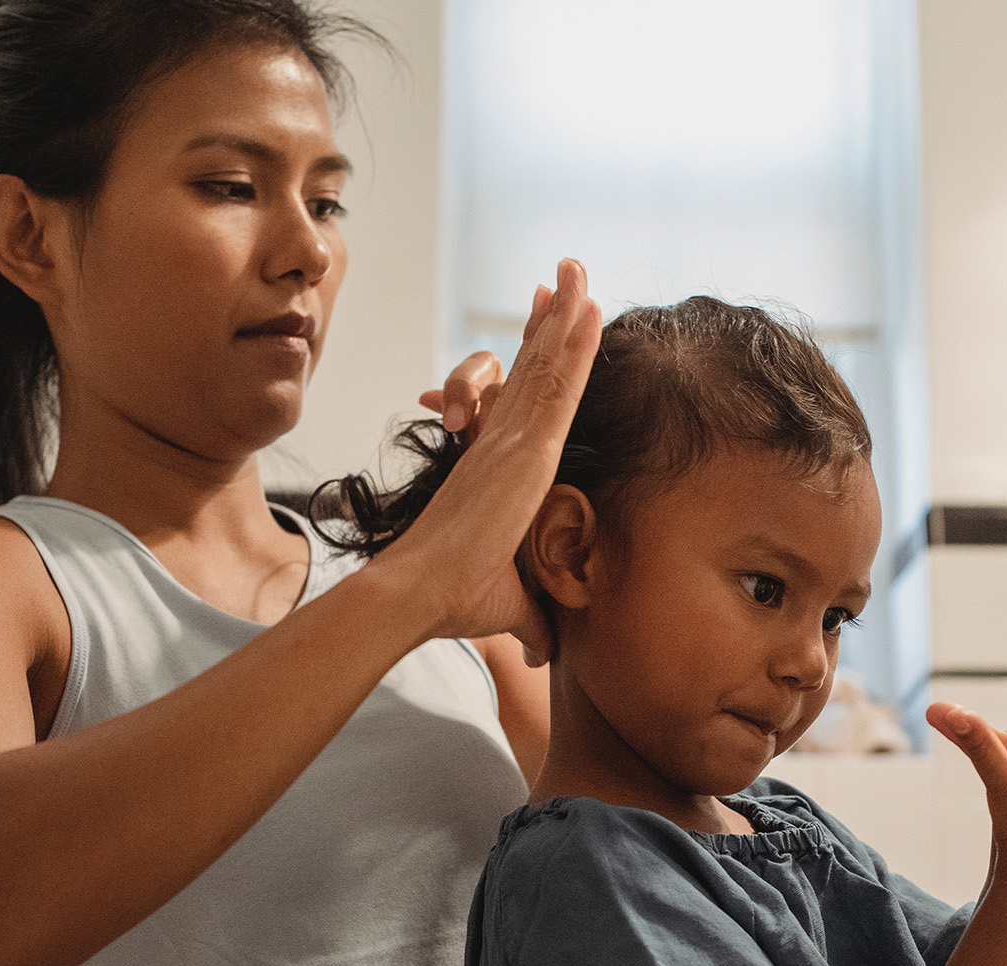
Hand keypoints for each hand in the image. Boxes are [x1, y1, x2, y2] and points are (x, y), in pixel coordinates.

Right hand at [372, 260, 600, 661]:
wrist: (418, 593)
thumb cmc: (452, 599)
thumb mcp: (509, 603)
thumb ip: (532, 621)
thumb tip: (548, 656)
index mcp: (494, 467)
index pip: (520, 403)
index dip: (535, 360)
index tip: (545, 322)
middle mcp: (499, 443)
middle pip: (529, 368)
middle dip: (549, 321)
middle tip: (565, 277)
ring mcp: (510, 441)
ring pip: (543, 365)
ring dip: (565, 315)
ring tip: (579, 269)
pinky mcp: (523, 450)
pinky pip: (556, 385)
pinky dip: (573, 345)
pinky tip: (588, 308)